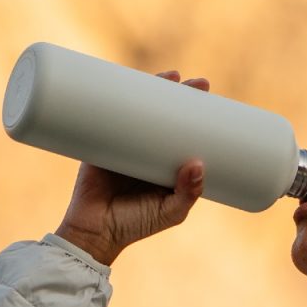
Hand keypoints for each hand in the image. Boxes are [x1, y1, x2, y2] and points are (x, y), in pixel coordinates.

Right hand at [55, 72, 210, 264]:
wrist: (93, 232)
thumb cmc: (135, 225)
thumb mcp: (170, 213)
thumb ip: (187, 193)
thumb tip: (199, 163)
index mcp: (165, 165)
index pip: (185, 133)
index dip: (199, 116)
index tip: (214, 104)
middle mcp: (146, 149)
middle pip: (166, 114)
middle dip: (182, 95)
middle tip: (200, 84)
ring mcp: (122, 141)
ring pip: (140, 108)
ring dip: (154, 87)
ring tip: (172, 75)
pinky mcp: (98, 138)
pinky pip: (108, 111)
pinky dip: (115, 93)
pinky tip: (124, 75)